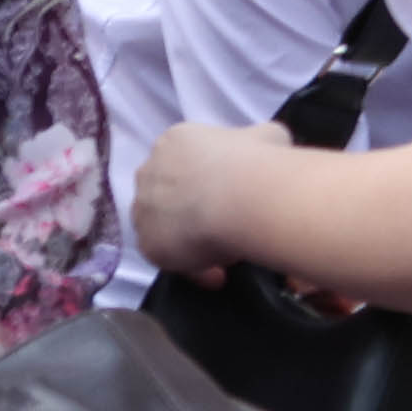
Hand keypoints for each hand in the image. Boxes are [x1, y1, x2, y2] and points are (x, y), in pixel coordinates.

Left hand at [132, 119, 278, 277]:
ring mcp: (143, 209)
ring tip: (223, 254)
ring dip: (188, 240)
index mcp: (174, 141)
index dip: (205, 182)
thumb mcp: (269, 136)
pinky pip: (172, 260)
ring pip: (163, 229)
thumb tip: (264, 151)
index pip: (183, 162)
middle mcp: (150, 171)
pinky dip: (192, 269)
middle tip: (222, 226)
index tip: (228, 199)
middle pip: (165, 194)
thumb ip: (256, 143)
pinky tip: (218, 274)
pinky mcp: (145, 244)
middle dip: (189, 210)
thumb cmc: (256, 161)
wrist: (240, 197)